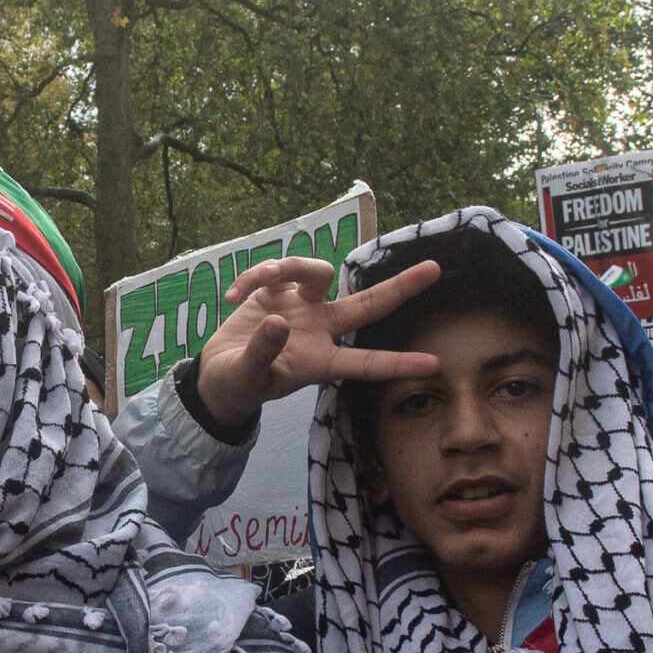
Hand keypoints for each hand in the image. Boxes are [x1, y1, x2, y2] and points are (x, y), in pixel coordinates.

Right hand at [193, 256, 444, 432]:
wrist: (217, 373)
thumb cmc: (238, 385)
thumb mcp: (245, 378)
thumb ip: (262, 353)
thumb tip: (277, 322)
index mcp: (319, 362)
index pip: (365, 363)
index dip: (397, 363)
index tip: (433, 364)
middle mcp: (320, 330)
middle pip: (367, 304)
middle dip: (400, 287)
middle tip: (434, 268)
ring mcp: (302, 307)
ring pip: (318, 272)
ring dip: (289, 267)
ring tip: (255, 283)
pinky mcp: (277, 290)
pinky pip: (274, 270)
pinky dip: (251, 277)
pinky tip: (231, 296)